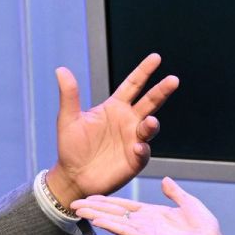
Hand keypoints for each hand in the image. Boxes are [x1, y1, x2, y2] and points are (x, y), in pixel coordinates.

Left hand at [45, 53, 177, 204]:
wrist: (72, 177)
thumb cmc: (70, 147)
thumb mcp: (68, 119)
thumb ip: (69, 95)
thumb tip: (61, 69)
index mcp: (114, 107)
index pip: (133, 85)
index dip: (144, 71)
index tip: (156, 58)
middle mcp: (128, 121)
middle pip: (150, 102)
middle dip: (162, 91)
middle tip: (173, 80)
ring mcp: (133, 139)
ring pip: (150, 127)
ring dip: (152, 124)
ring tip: (150, 123)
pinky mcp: (135, 159)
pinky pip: (143, 151)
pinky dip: (142, 148)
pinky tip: (137, 147)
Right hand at [70, 177, 229, 234]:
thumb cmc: (204, 229)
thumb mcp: (188, 203)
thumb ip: (174, 193)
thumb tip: (166, 180)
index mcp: (152, 214)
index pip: (124, 206)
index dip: (107, 201)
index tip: (91, 197)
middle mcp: (144, 223)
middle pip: (113, 213)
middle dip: (94, 207)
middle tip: (74, 203)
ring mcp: (144, 232)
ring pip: (114, 221)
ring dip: (96, 215)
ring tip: (78, 210)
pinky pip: (125, 232)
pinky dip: (111, 226)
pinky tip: (97, 221)